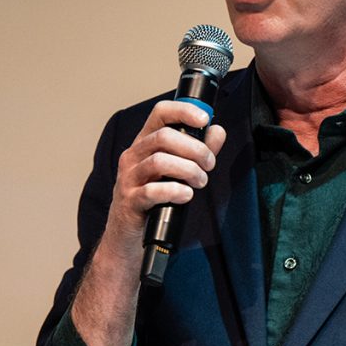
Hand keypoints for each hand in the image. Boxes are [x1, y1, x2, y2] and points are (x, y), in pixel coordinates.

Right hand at [103, 100, 226, 251]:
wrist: (128, 235)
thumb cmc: (154, 199)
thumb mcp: (177, 170)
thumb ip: (198, 149)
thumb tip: (217, 131)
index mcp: (144, 143)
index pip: (160, 112)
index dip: (183, 110)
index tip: (204, 119)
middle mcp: (133, 156)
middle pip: (163, 137)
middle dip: (194, 149)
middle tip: (209, 164)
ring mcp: (129, 178)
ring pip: (159, 161)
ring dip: (188, 170)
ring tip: (200, 181)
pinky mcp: (130, 201)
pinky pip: (152, 191)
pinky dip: (174, 191)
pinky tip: (185, 195)